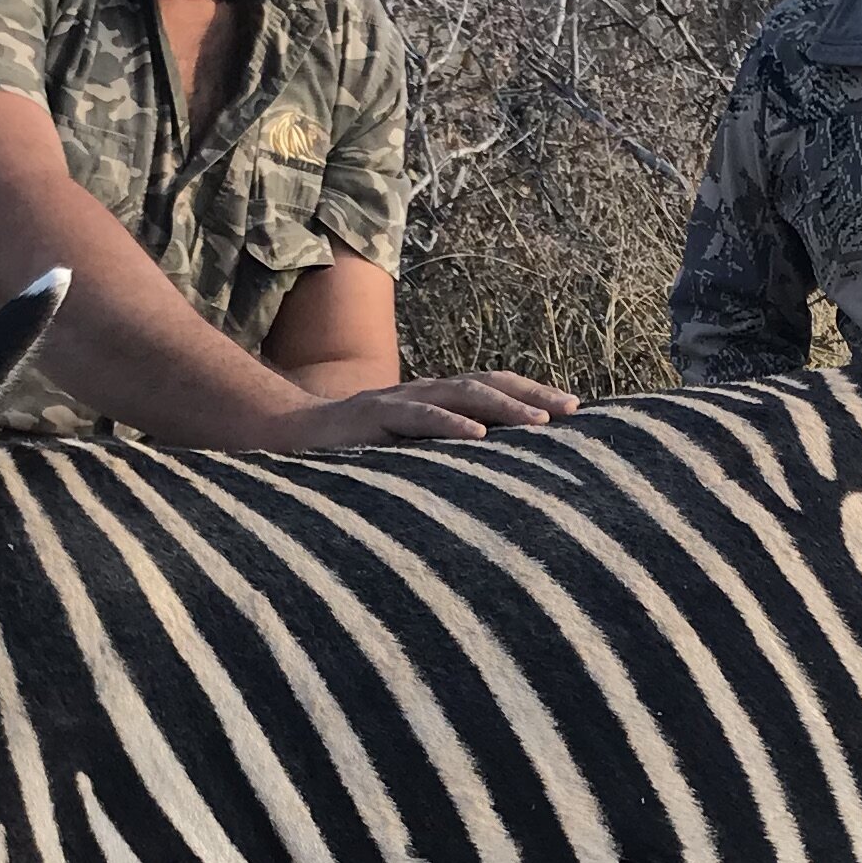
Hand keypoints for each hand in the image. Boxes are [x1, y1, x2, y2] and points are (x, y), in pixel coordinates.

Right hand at [273, 370, 581, 447]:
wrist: (286, 439)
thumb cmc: (352, 453)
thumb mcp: (406, 453)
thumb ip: (442, 456)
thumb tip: (495, 478)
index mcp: (433, 400)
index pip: (491, 388)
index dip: (531, 394)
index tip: (575, 410)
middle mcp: (421, 393)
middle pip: (486, 384)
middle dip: (532, 396)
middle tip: (572, 410)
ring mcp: (396, 401)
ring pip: (459, 394)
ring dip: (503, 407)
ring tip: (539, 423)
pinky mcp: (372, 417)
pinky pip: (416, 417)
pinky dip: (448, 423)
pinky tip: (476, 434)